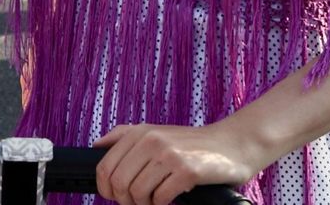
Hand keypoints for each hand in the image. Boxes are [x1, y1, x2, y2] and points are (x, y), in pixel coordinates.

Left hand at [94, 122, 262, 204]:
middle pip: (118, 183)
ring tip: (155, 200)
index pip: (104, 167)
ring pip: (137, 193)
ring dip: (145, 204)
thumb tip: (97, 146)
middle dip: (125, 200)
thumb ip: (124, 135)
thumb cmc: (192, 143)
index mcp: (139, 133)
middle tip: (138, 202)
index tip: (115, 196)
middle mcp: (150, 141)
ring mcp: (169, 155)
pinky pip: (160, 198)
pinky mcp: (186, 171)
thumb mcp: (156, 131)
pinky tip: (171, 198)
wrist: (232, 144)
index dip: (106, 189)